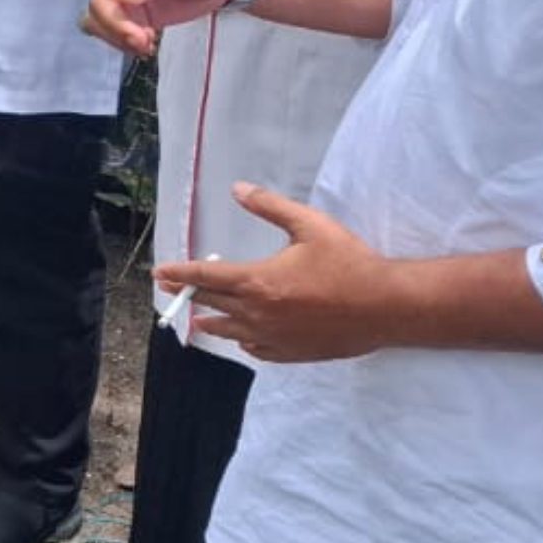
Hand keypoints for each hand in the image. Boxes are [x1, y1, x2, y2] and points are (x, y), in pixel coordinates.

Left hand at [163, 184, 402, 362]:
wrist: (384, 307)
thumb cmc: (349, 262)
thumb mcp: (311, 225)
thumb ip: (270, 207)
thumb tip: (238, 189)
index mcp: (257, 282)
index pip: (206, 277)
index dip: (180, 273)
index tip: (159, 272)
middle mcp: (256, 314)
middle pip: (210, 304)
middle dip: (189, 293)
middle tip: (172, 287)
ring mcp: (269, 337)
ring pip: (226, 331)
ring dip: (210, 322)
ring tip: (198, 319)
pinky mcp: (285, 353)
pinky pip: (251, 348)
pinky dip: (241, 339)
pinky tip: (241, 335)